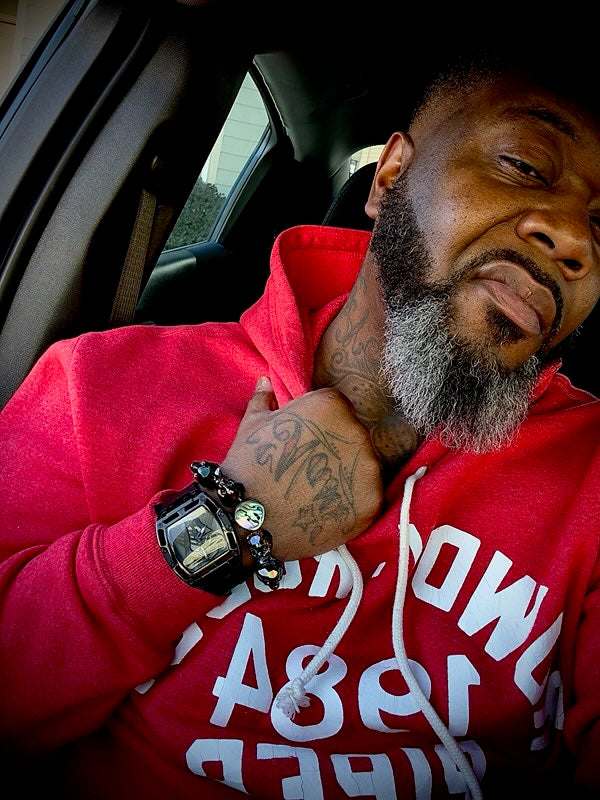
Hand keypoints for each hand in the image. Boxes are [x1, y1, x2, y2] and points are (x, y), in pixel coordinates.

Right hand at [221, 376, 383, 561]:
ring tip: (315, 492)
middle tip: (306, 470)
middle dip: (336, 450)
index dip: (319, 427)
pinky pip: (368, 497)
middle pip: (353, 437)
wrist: (249, 518)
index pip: (337, 410)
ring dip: (346, 476)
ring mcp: (368, 468)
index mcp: (331, 404)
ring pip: (363, 467)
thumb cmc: (248, 465)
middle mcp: (357, 431)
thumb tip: (266, 381)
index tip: (301, 445)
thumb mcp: (253, 425)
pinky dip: (353, 504)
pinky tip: (326, 510)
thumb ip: (265, 399)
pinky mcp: (373, 501)